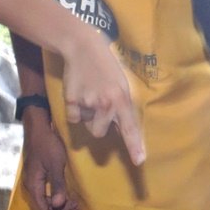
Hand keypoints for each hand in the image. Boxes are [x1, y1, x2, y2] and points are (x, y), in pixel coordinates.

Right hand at [21, 107, 81, 209]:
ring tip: (76, 209)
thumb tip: (59, 205)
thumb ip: (57, 185)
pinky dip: (59, 201)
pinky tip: (70, 201)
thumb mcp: (55, 164)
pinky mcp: (39, 181)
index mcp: (33, 187)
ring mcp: (34, 185)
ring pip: (46, 206)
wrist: (38, 129)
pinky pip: (47, 198)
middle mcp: (31, 189)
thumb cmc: (47, 144)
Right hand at [55, 29, 145, 165]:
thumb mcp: (121, 85)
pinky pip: (73, 118)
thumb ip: (120, 107)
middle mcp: (106, 104)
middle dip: (98, 124)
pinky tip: (78, 94)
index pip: (130, 128)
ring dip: (87, 116)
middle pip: (100, 132)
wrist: (83, 48)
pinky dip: (74, 110)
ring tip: (89, 96)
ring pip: (86, 125)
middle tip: (98, 106)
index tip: (138, 161)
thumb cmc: (106, 67)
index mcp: (122, 100)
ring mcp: (88, 103)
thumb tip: (118, 129)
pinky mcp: (71, 101)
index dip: (134, 145)